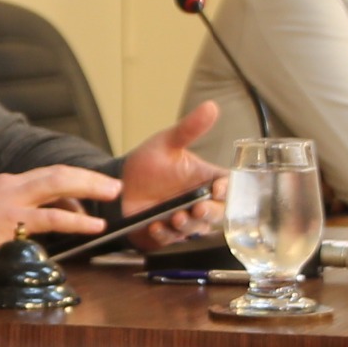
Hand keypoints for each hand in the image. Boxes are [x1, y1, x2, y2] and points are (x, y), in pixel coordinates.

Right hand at [0, 163, 115, 252]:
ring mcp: (11, 204)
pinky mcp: (10, 224)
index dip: (76, 180)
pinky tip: (91, 227)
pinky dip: (75, 221)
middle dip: (89, 177)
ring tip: (110, 199)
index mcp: (8, 184)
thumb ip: (17, 210)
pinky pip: (49, 220)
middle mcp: (12, 187)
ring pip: (57, 188)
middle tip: (114, 185)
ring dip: (88, 191)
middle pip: (58, 174)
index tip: (96, 187)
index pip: (48, 176)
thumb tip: (47, 217)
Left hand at [114, 101, 225, 243]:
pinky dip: (164, 235)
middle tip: (198, 208)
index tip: (219, 188)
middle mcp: (199, 202)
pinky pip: (170, 240)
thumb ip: (189, 129)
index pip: (228, 187)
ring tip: (176, 216)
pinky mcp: (166, 234)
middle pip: (217, 214)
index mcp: (205, 180)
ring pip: (196, 230)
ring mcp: (184, 220)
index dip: (227, 190)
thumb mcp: (168, 142)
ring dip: (187, 226)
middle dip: (210, 213)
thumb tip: (211, 106)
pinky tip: (156, 226)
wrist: (119, 183)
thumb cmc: (149, 163)